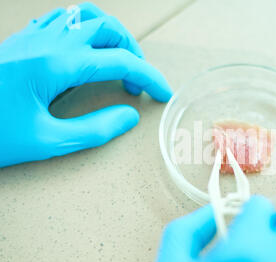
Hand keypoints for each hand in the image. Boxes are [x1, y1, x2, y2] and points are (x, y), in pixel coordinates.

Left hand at [0, 3, 171, 167]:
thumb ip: (95, 129)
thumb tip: (129, 116)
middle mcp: (48, 42)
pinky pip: (63, 20)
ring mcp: (34, 37)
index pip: (120, 62)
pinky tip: (86, 52)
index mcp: (57, 65)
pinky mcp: (23, 40)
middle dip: (132, 52)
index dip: (148, 77)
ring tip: (117, 61)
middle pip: (108, 28)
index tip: (163, 93)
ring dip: (111, 35)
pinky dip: (86, 31)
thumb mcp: (48, 142)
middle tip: (135, 81)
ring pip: (86, 17)